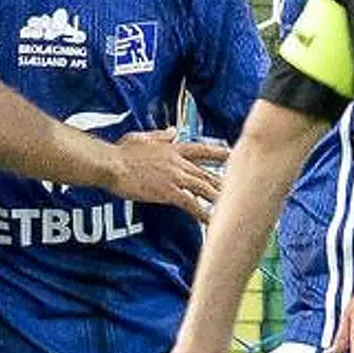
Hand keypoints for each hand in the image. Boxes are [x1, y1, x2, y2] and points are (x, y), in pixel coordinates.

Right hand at [109, 127, 227, 221]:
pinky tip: (213, 221)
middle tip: (241, 189)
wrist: (111, 164)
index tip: (232, 154)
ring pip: (205, 188)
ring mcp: (175, 177)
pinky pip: (192, 204)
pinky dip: (204, 213)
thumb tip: (172, 130)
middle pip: (208, 173)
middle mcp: (178, 162)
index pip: (201, 149)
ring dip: (220, 198)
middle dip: (225, 182)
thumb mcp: (142, 137)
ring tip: (234, 208)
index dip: (218, 152)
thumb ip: (160, 135)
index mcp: (172, 148)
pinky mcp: (169, 192)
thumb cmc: (121, 152)